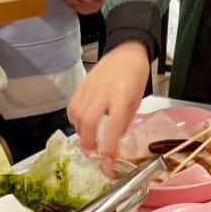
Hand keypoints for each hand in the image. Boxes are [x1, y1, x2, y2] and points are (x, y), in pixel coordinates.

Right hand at [67, 40, 149, 173]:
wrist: (127, 51)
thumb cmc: (136, 74)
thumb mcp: (137, 99)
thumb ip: (125, 120)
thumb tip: (114, 140)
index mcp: (123, 94)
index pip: (114, 124)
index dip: (110, 145)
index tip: (108, 160)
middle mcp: (104, 91)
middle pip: (89, 121)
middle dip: (89, 142)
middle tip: (93, 154)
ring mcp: (90, 87)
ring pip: (77, 115)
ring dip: (80, 132)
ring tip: (88, 141)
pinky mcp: (82, 84)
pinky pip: (72, 106)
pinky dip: (74, 120)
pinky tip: (81, 125)